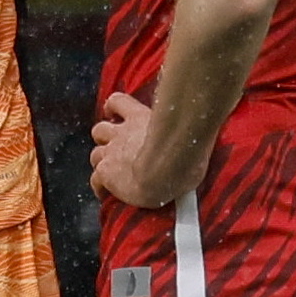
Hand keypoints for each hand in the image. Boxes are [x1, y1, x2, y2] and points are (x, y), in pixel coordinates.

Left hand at [89, 90, 195, 206]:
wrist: (167, 166)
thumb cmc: (186, 148)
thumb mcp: (187, 132)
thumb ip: (185, 132)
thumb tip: (200, 140)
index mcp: (141, 117)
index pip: (118, 103)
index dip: (114, 109)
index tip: (116, 114)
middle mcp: (122, 132)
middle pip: (101, 130)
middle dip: (105, 139)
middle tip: (117, 150)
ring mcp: (112, 152)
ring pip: (95, 154)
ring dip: (101, 161)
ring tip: (110, 172)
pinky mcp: (106, 172)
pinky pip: (95, 180)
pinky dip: (99, 187)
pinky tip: (104, 193)